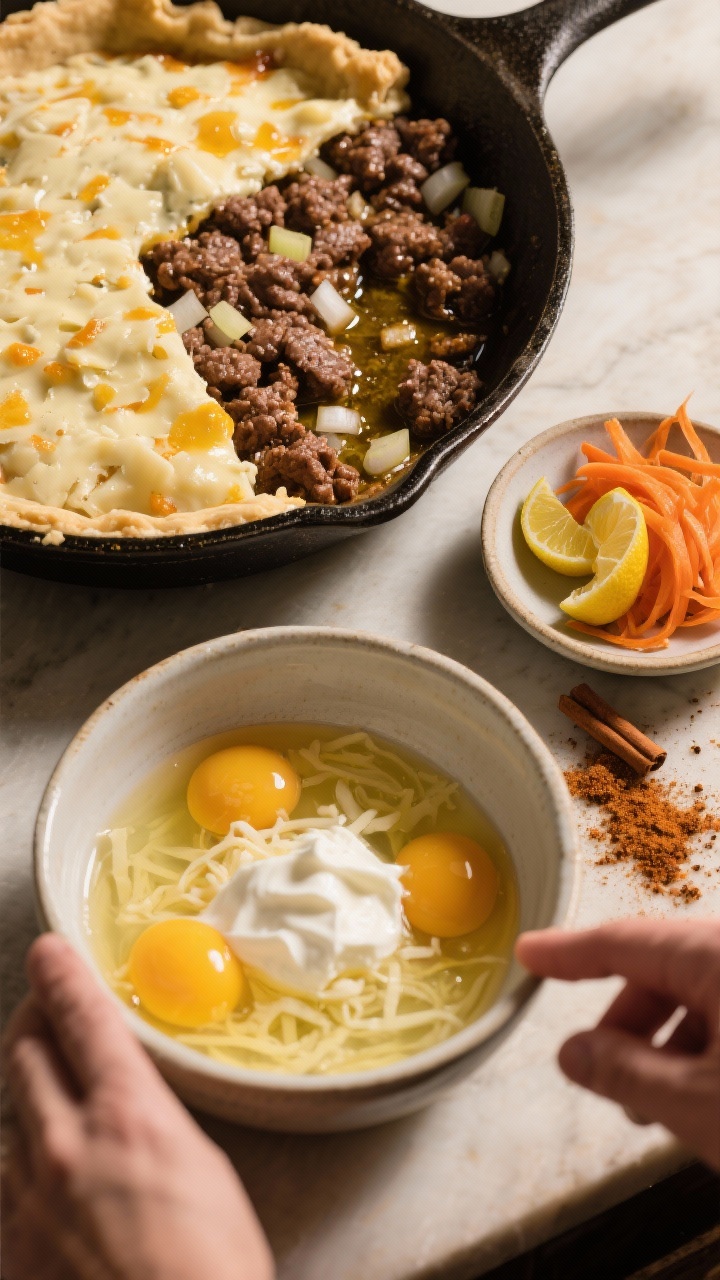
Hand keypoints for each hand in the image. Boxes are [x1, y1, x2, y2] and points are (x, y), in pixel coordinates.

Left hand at [1, 933, 273, 1279]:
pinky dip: (20, 1174)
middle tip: (39, 1010)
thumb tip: (134, 1118)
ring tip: (43, 1102)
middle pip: (26, 1058)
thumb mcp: (205, 1178)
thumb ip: (155, 1132)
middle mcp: (66, 1148)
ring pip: (8, 1122)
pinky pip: (2, 1191)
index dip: (63, 977)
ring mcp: (28, 1203)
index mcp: (129, 1118)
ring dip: (26, 1103)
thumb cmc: (214, 1275)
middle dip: (31, 1026)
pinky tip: (41, 1187)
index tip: (49, 951)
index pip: (84, 1021)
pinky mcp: (9, 1252)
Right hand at [515, 918, 719, 1171]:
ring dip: (664, 1040)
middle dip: (625, 1020)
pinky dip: (703, 1045)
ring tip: (652, 1104)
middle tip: (596, 1067)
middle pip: (664, 969)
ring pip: (698, 993)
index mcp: (719, 954)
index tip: (529, 953)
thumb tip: (572, 1052)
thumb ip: (625, 1071)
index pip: (625, 942)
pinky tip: (699, 1098)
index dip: (570, 952)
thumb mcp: (697, 1103)